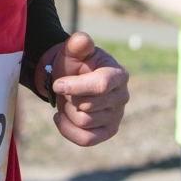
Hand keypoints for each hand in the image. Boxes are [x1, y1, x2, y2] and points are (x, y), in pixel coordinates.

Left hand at [41, 32, 128, 146]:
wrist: (72, 80)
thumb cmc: (75, 64)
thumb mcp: (74, 50)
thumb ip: (78, 43)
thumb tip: (82, 40)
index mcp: (119, 74)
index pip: (101, 85)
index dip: (75, 87)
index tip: (58, 84)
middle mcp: (122, 96)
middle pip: (88, 105)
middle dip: (69, 97)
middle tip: (65, 89)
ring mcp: (117, 116)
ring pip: (84, 121)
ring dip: (67, 111)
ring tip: (67, 100)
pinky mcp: (108, 131)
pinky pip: (87, 139)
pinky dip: (68, 130)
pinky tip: (59, 118)